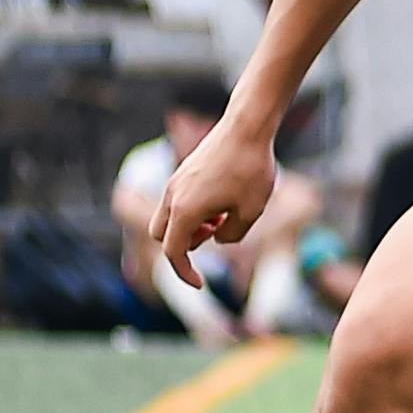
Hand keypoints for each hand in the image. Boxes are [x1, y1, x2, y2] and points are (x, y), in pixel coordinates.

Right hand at [153, 121, 279, 262]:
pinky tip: (223, 198)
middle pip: (161, 236)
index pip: (173, 253)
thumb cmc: (252, 169)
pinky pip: (177, 201)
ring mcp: (175, 183)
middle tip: (216, 232)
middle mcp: (172, 197)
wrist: (247, 128)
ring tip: (224, 214)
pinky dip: (192, 210)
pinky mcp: (184, 173)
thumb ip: (232, 235)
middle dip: (184, 245)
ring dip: (189, 226)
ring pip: (167, 217)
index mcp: (184, 211)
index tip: (200, 284)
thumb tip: (216, 239)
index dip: (185, 273)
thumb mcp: (251, 211)